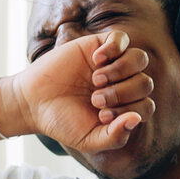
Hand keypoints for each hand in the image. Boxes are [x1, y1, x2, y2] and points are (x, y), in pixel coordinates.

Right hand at [9, 30, 153, 152]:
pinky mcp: (98, 46)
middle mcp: (123, 84)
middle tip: (96, 99)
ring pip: (139, 59)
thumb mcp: (89, 140)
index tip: (101, 116)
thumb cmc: (62, 123)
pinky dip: (114, 48)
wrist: (33, 103)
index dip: (129, 110)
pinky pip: (122, 38)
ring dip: (120, 70)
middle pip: (145, 82)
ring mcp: (112, 64)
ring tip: (96, 79)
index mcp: (125, 107)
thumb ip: (115, 136)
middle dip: (122, 93)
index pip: (145, 106)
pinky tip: (96, 60)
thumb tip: (136, 118)